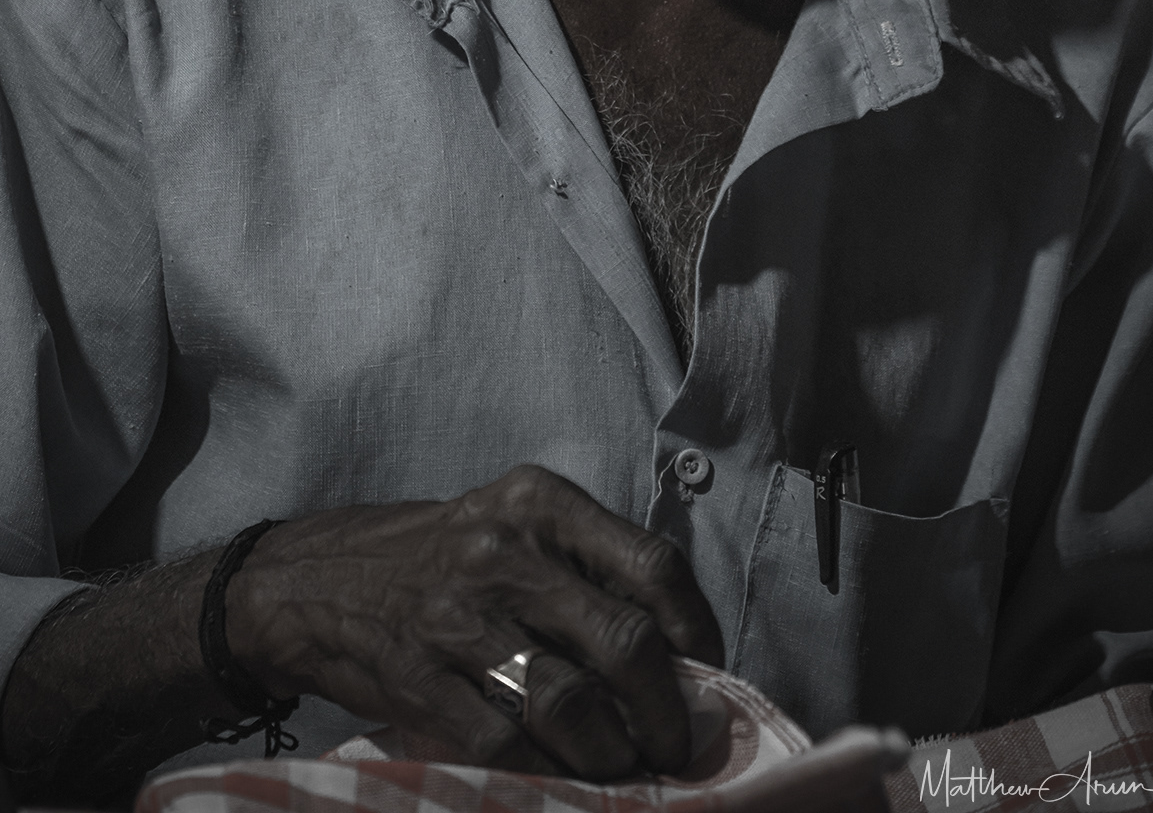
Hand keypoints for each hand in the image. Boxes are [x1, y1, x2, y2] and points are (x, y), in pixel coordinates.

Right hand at [224, 465, 722, 780]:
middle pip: (623, 639)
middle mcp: (504, 551)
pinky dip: (545, 772)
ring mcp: (457, 616)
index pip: (651, 563)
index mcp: (539, 503)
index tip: (707, 673)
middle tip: (675, 745)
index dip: (696, 629)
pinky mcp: (417, 677)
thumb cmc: (438, 557)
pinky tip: (559, 778)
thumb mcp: (510, 527)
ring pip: (571, 702)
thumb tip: (675, 655)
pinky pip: (504, 741)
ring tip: (623, 769)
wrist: (313, 582)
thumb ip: (583, 570)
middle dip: (665, 710)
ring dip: (612, 753)